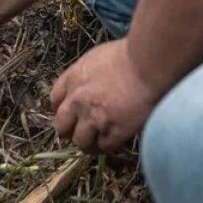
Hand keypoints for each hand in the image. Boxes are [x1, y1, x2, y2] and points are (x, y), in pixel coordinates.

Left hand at [50, 39, 158, 153]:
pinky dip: (110, 145)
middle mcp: (77, 101)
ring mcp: (93, 118)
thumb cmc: (129, 54)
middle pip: (62, 127)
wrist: (148, 64)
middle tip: (84, 130)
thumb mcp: (97, 57)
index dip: (63, 109)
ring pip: (81, 142)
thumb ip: (86, 75)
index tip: (72, 113)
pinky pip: (104, 147)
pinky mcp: (113, 132)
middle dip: (71, 130)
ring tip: (100, 140)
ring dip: (90, 142)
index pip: (55, 101)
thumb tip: (89, 84)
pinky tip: (118, 138)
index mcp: (72, 79)